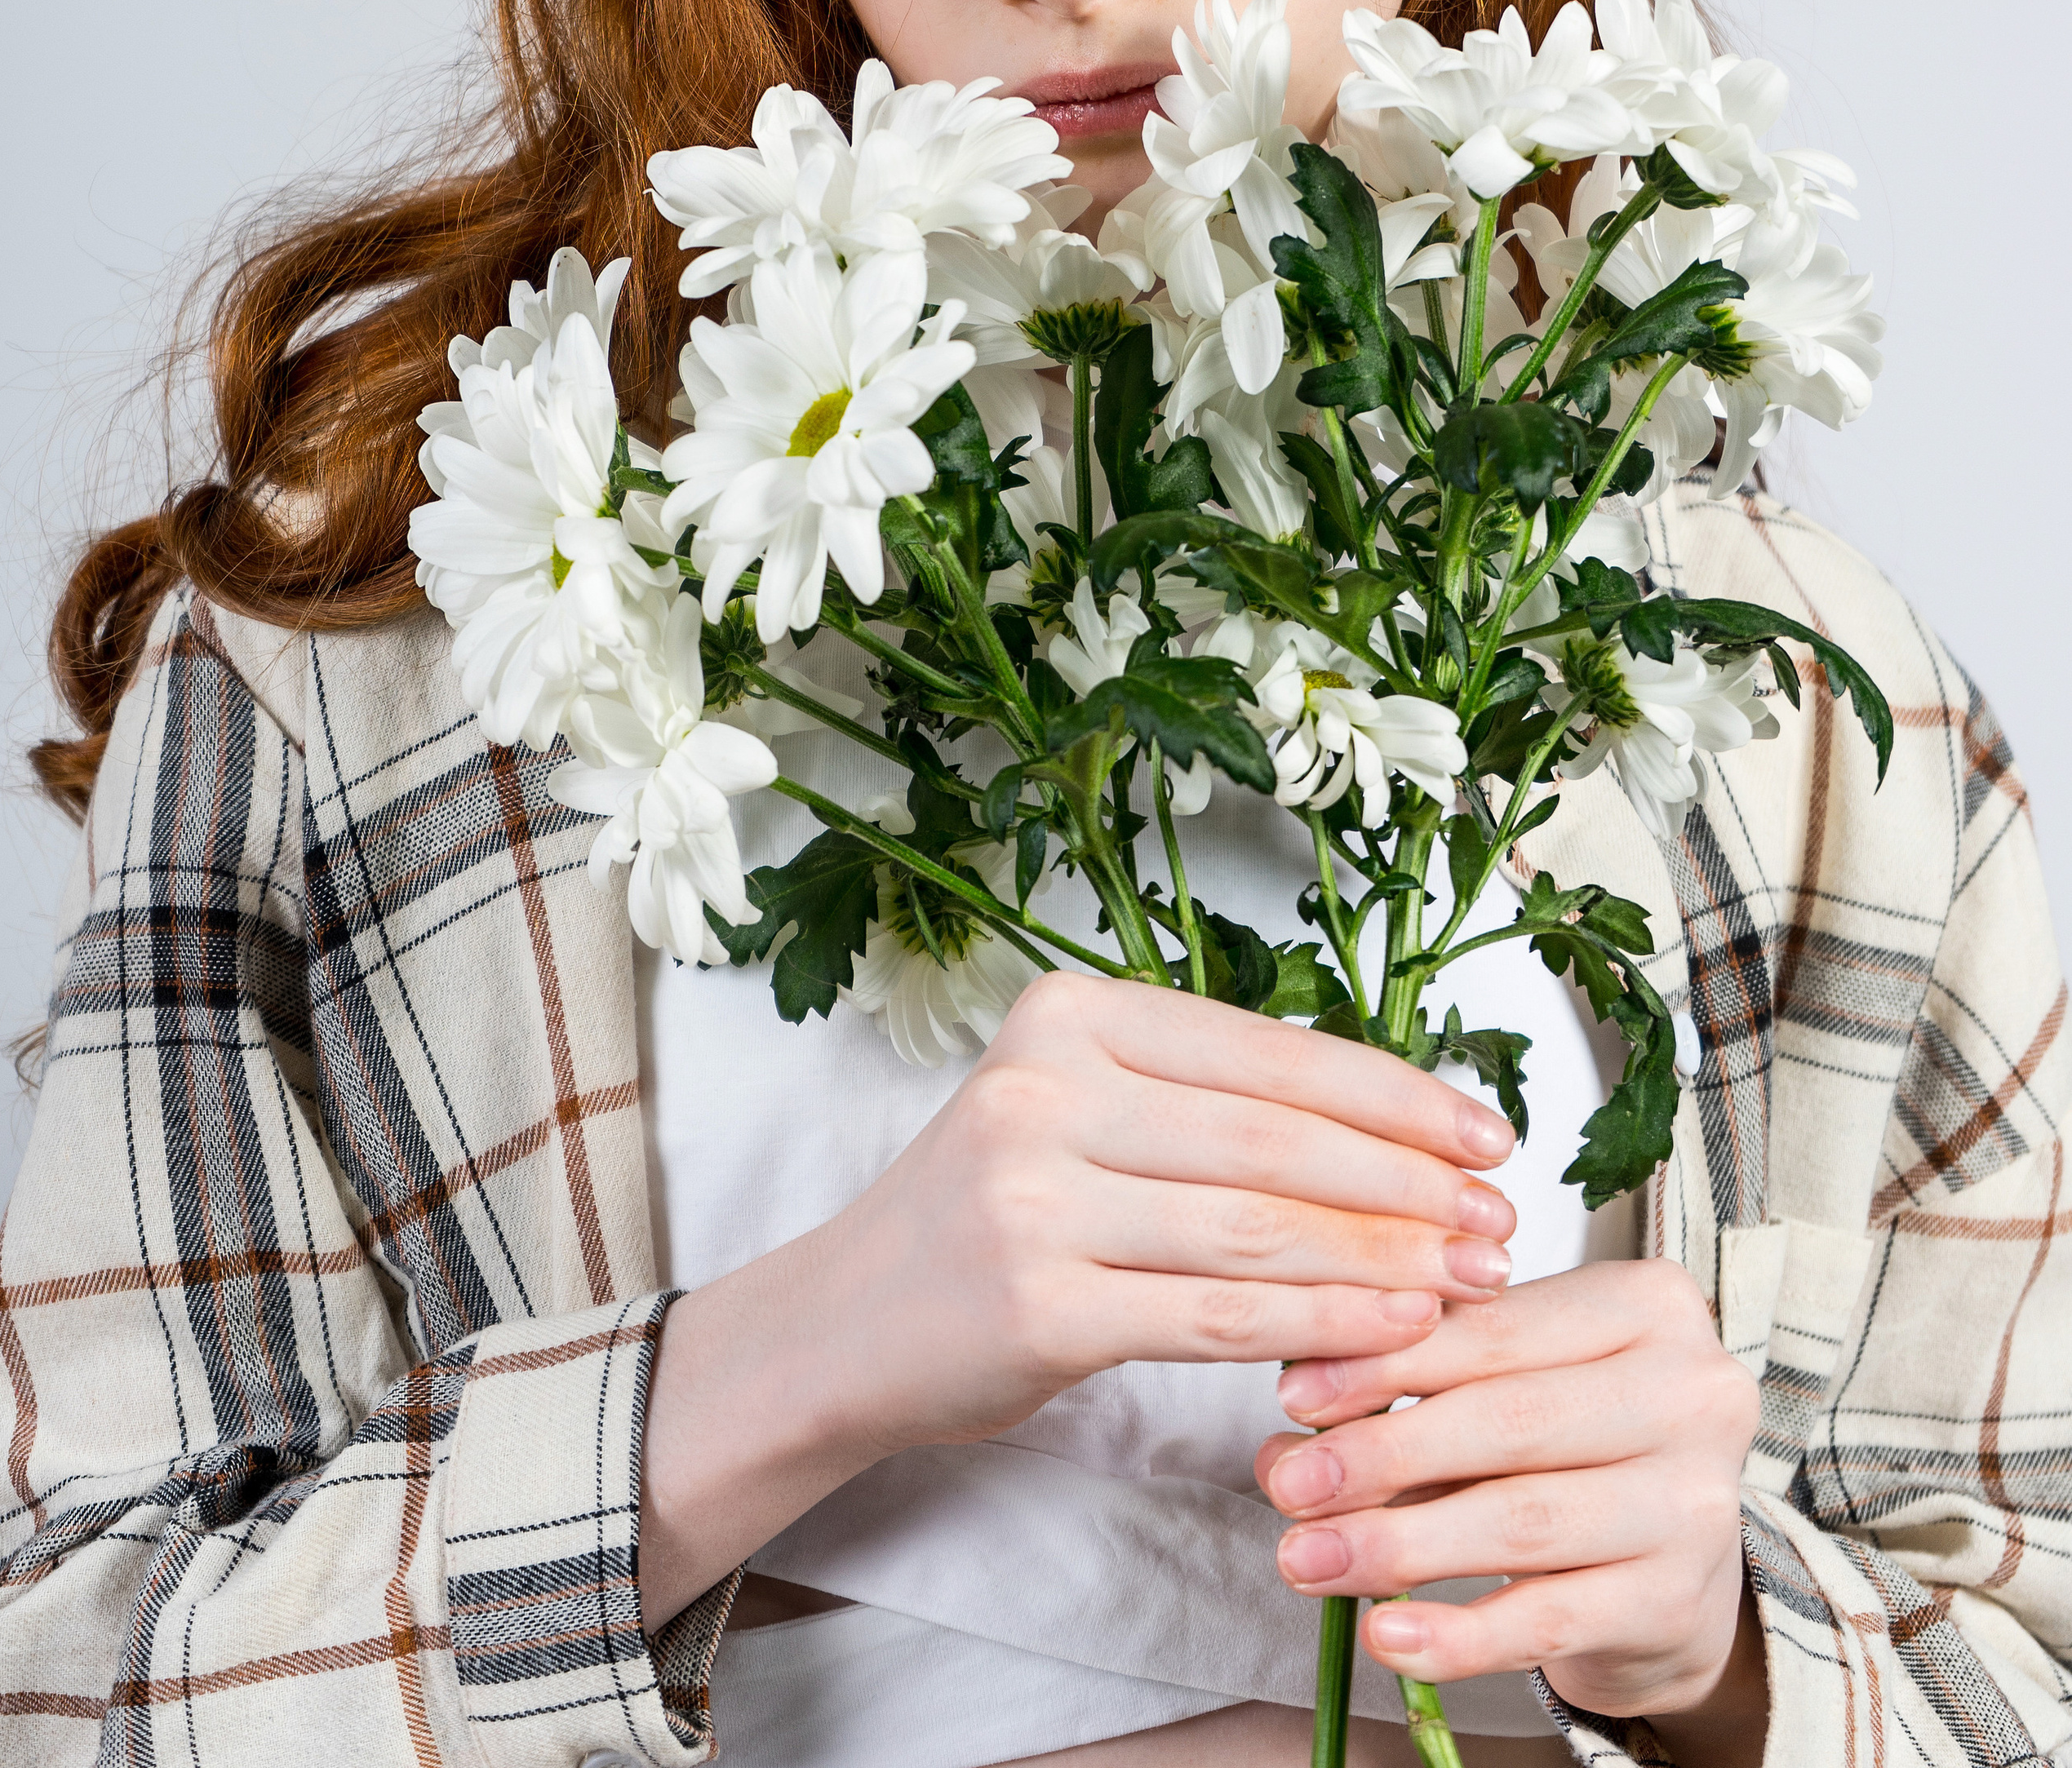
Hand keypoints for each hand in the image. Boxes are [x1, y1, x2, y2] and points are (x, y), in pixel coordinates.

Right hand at [639, 972, 1516, 1623]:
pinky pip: (1215, 1315)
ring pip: (1258, 1228)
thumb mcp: (1081, 1115)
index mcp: (1069, 1013)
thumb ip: (1208, 1106)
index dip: (1395, 1094)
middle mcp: (1045, 1086)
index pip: (1270, 1051)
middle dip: (1409, 1184)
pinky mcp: (1038, 1305)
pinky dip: (1321, 1322)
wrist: (842, 1325)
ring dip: (1387, 1258)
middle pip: (1276, 1138)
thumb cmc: (993, 1215)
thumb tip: (1399, 1128)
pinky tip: (1396, 1329)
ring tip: (1472, 1278)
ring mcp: (1033, 1195)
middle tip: (1501, 1221)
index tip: (1487, 1133)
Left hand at [1256, 1262, 1763, 1739]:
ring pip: (1522, 1519)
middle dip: (1383, 1453)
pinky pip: (1547, 1619)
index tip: (1295, 1394)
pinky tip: (1385, 1635)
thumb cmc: (1574, 1449)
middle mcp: (1695, 1393)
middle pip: (1510, 1420)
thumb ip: (1409, 1395)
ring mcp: (1696, 1503)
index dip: (1390, 1360)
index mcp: (1650, 1304)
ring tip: (1308, 1559)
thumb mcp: (1504, 1393)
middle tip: (1288, 1483)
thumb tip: (1289, 1434)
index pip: (1498, 1327)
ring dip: (1398, 1544)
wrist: (1672, 1571)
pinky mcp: (1677, 1602)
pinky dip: (1457, 1633)